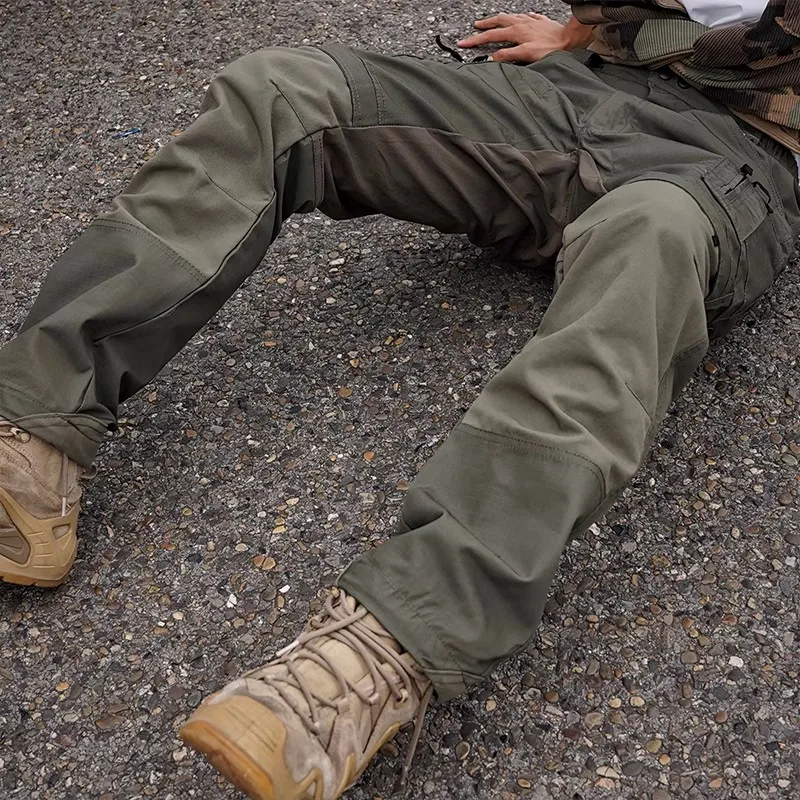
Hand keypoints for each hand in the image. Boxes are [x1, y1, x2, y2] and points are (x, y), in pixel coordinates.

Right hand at [457, 13, 574, 62]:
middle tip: (475, 28)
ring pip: (510, 17)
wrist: (570, 40)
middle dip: (484, 25)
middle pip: (498, 22)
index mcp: (516, 32)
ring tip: (492, 20)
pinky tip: (521, 18)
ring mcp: (531, 21)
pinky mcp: (540, 22)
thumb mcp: (526, 54)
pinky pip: (527, 16)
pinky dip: (520, 18)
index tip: (464, 42)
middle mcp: (522, 24)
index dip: (476, 40)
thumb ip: (508, 55)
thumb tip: (494, 57)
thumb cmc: (551, 48)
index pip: (491, 36)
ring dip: (499, 19)